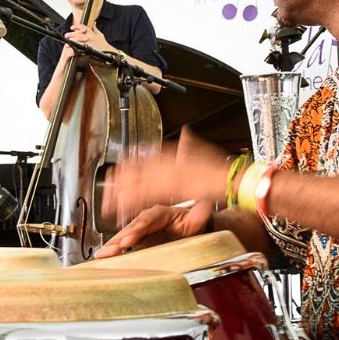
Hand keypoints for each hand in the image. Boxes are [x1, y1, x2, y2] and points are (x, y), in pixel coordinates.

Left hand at [65, 24, 112, 53]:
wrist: (108, 52)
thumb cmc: (103, 44)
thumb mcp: (100, 35)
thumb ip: (95, 29)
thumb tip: (94, 23)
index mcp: (92, 33)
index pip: (83, 27)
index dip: (77, 27)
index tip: (72, 27)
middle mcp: (90, 37)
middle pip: (78, 34)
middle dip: (71, 34)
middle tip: (66, 35)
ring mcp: (88, 43)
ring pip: (78, 40)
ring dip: (72, 41)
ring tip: (67, 43)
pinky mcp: (88, 49)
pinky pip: (80, 48)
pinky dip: (75, 48)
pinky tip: (71, 49)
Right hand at [94, 202, 212, 257]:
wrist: (192, 228)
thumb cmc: (192, 224)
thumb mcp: (197, 220)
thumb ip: (197, 217)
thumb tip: (201, 212)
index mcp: (161, 213)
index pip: (147, 220)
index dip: (136, 230)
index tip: (128, 241)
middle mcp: (148, 219)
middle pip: (131, 228)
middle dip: (119, 239)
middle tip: (109, 250)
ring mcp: (141, 229)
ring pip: (125, 235)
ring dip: (113, 245)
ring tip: (102, 254)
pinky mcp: (138, 239)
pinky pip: (124, 243)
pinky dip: (113, 249)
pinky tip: (103, 256)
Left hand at [100, 143, 230, 226]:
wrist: (231, 178)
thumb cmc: (220, 168)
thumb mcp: (203, 150)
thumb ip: (190, 144)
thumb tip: (186, 133)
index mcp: (174, 154)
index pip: (147, 156)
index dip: (131, 161)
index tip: (119, 166)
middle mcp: (169, 163)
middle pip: (139, 169)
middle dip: (121, 177)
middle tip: (107, 185)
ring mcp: (170, 175)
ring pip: (140, 182)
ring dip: (122, 191)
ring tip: (108, 201)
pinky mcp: (173, 189)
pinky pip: (150, 195)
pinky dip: (134, 200)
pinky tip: (124, 206)